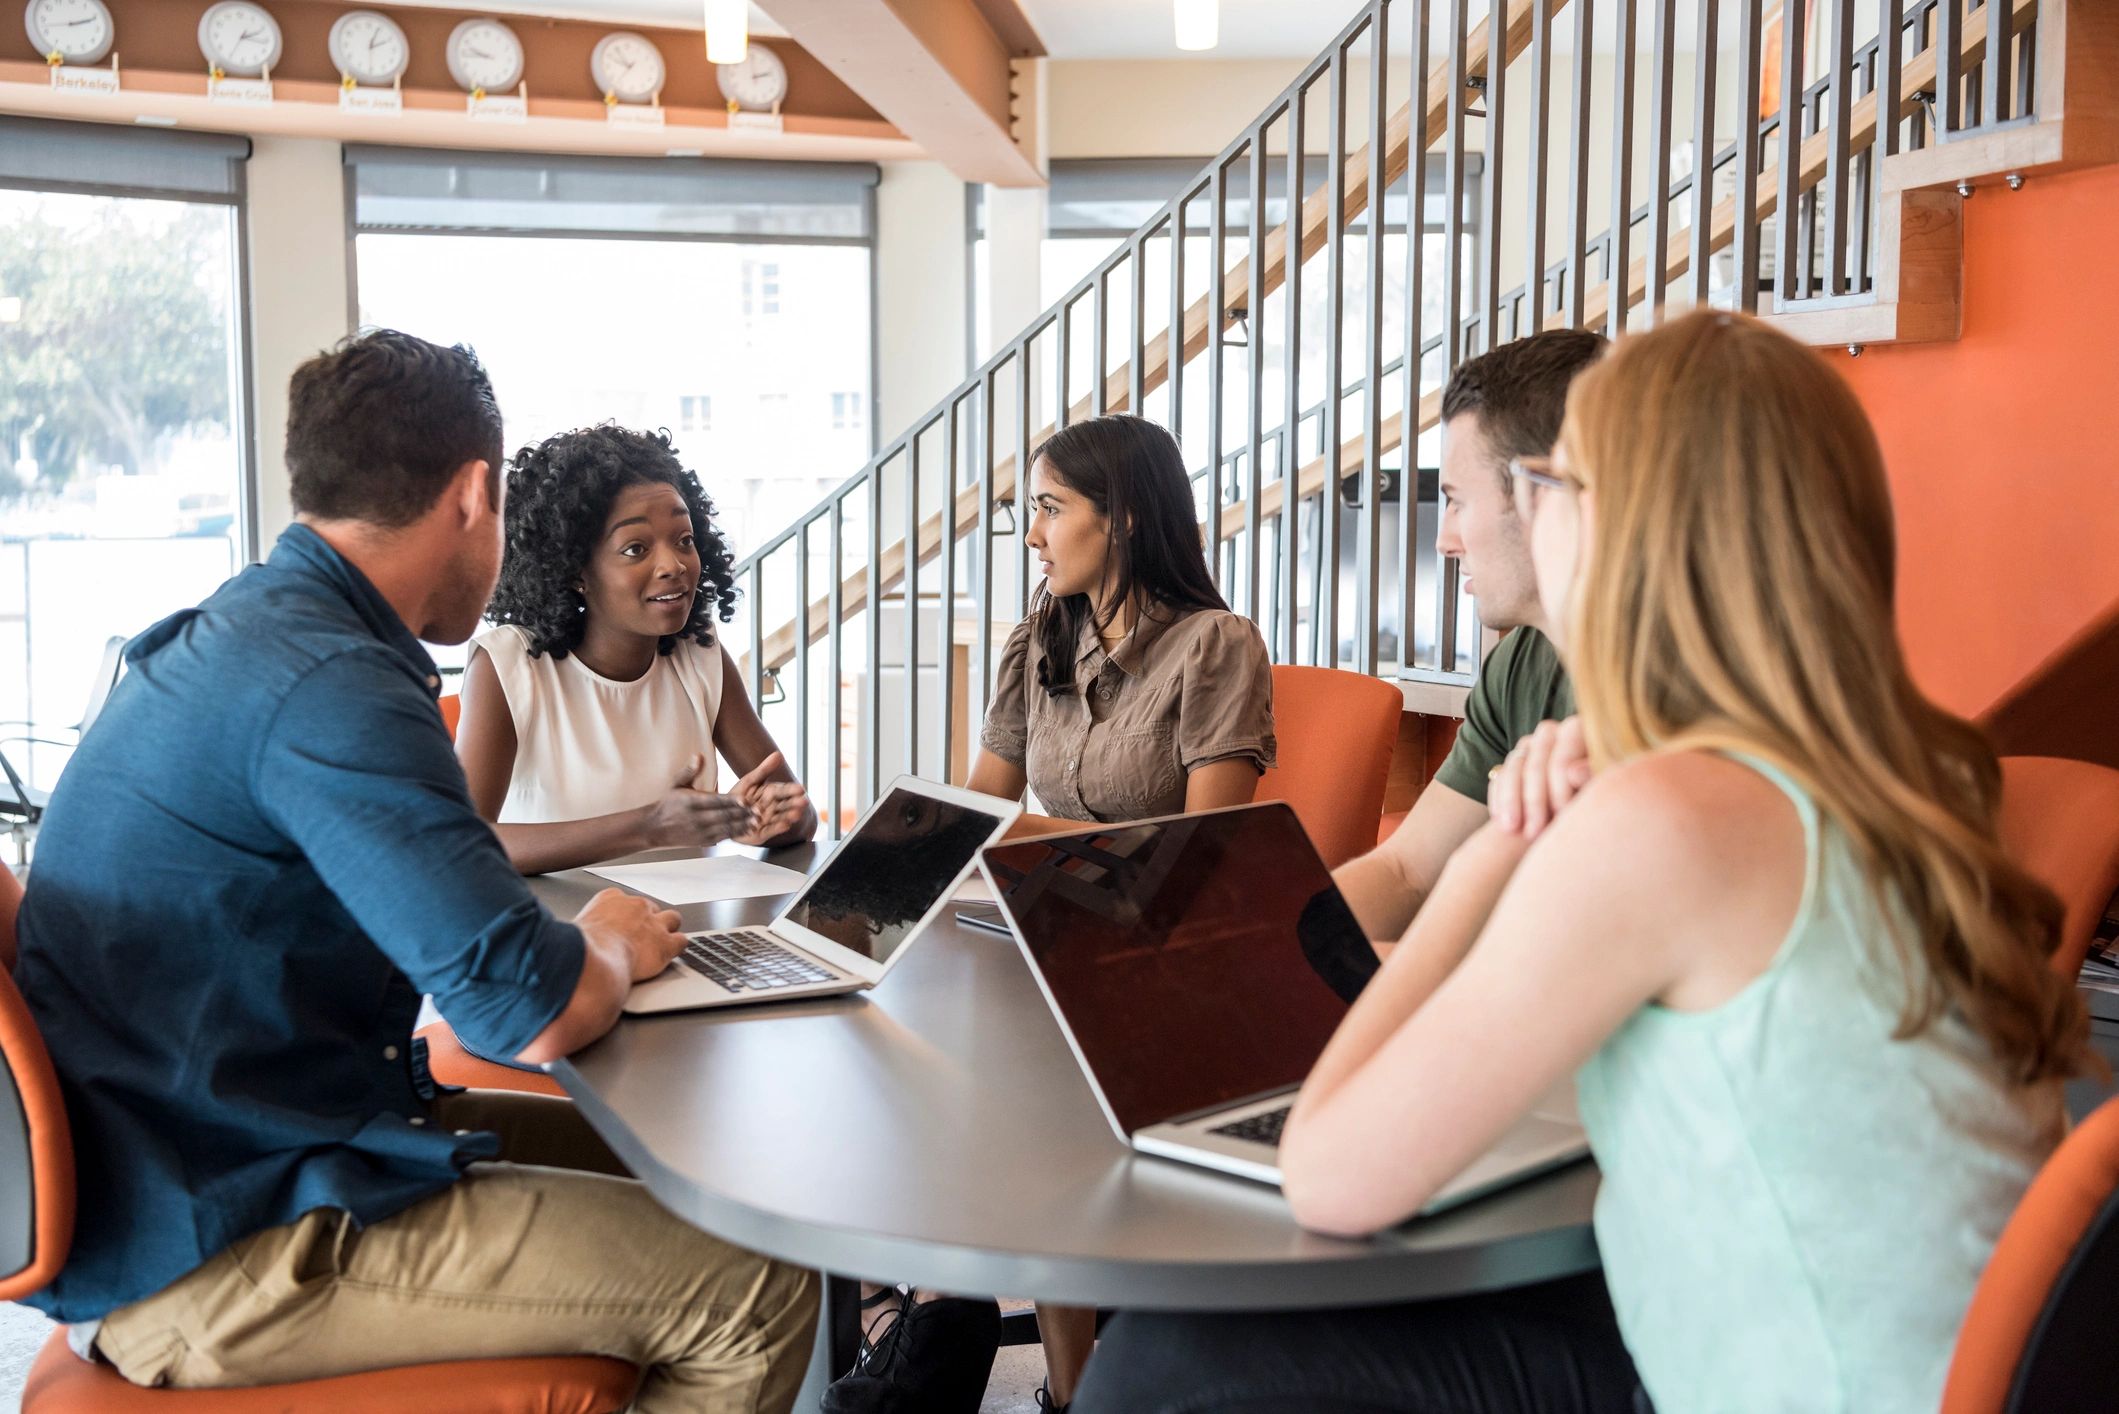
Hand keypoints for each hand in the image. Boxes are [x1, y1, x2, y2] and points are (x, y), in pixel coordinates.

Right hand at [575, 887, 685, 981]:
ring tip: (659, 943)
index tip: (621, 926)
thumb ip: (582, 930)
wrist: (590, 963)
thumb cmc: (576, 951)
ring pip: (672, 918)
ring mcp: (653, 923)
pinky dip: (677, 948)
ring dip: (668, 930)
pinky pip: (682, 940)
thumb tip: (571, 940)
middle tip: (639, 939)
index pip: (623, 900)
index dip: (625, 915)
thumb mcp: (572, 932)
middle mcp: (635, 906)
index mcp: (610, 899)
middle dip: (647, 921)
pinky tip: (670, 955)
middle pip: (649, 908)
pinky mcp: (665, 943)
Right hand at [639, 753, 756, 848]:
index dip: (731, 801)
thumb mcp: (676, 785)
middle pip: (724, 816)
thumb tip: (698, 756)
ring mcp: (701, 831)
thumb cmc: (668, 804)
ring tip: (758, 822)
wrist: (654, 829)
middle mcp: (697, 818)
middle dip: (743, 814)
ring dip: (743, 826)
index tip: (746, 800)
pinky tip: (749, 830)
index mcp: (692, 802)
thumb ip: (689, 771)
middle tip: (760, 811)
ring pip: (725, 828)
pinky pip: (722, 836)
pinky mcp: (703, 840)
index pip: (715, 801)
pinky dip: (736, 833)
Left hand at [729, 751, 811, 845]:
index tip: (801, 789)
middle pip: (784, 805)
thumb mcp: (750, 781)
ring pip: (780, 818)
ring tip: (797, 814)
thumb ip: (764, 769)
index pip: (782, 791)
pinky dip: (777, 828)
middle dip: (793, 804)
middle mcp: (772, 808)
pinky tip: (786, 825)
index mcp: (771, 794)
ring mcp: (767, 821)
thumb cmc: (738, 797)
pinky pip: (770, 830)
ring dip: (789, 816)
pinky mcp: (761, 834)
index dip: (791, 790)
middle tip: (803, 802)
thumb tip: (779, 754)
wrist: (723, 815)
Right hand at [1488, 716, 1591, 839]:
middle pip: (1536, 762)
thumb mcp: (1600, 790)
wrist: (1583, 809)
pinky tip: (1501, 822)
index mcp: (1579, 731)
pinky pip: (1499, 776)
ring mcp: (1529, 745)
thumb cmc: (1600, 797)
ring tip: (1512, 829)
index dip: (1561, 786)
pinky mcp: (1513, 760)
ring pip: (1514, 768)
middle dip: (1534, 799)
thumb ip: (1591, 779)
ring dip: (1511, 801)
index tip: (1561, 814)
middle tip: (1534, 830)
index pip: (1563, 754)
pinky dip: (1498, 799)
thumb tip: (1572, 773)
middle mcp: (1551, 733)